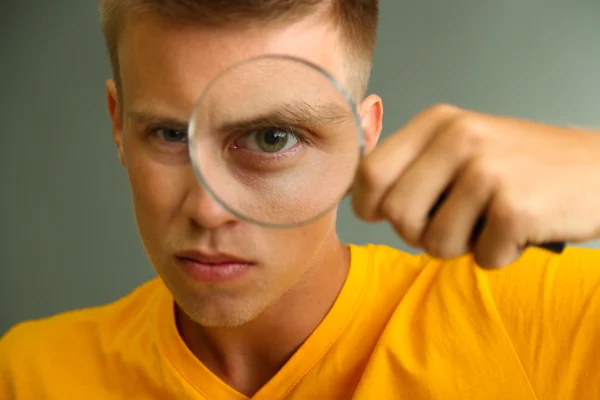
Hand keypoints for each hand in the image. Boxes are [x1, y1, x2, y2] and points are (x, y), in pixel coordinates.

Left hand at [352, 104, 599, 267]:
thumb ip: (416, 166)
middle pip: (396, 213)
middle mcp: (458, 139)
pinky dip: (498, 255)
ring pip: (434, 244)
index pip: (370, 172)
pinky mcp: (514, 207)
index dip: (369, 205)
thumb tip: (367, 202)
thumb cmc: (524, 166)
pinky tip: (518, 229)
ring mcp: (487, 171)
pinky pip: (480, 258)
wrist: (599, 170)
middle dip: (419, 233)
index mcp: (438, 123)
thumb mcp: (464, 146)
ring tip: (490, 222)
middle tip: (454, 223)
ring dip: (462, 246)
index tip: (384, 215)